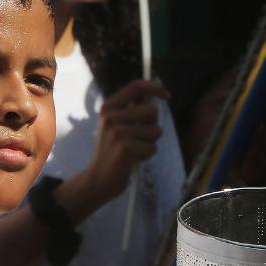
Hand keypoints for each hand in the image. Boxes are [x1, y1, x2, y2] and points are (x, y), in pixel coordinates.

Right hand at [85, 79, 168, 199]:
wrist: (99, 179)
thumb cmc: (113, 151)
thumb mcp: (116, 125)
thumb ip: (132, 109)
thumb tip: (151, 95)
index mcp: (108, 108)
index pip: (135, 87)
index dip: (154, 87)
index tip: (166, 95)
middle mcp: (111, 117)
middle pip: (152, 110)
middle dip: (154, 124)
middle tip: (140, 137)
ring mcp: (117, 132)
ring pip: (155, 130)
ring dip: (150, 142)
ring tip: (135, 150)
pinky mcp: (125, 148)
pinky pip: (152, 147)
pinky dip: (147, 155)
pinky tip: (133, 160)